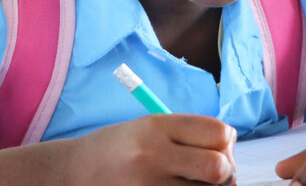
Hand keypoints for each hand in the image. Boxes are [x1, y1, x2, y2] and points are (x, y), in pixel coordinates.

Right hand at [67, 114, 236, 184]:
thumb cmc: (121, 148)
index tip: (217, 148)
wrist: (75, 172)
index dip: (225, 142)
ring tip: (188, 183)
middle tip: (213, 175)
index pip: (218, 132)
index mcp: (157, 126)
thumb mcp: (150, 127)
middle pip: (218, 167)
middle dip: (225, 172)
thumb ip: (190, 136)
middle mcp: (153, 155)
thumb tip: (231, 154)